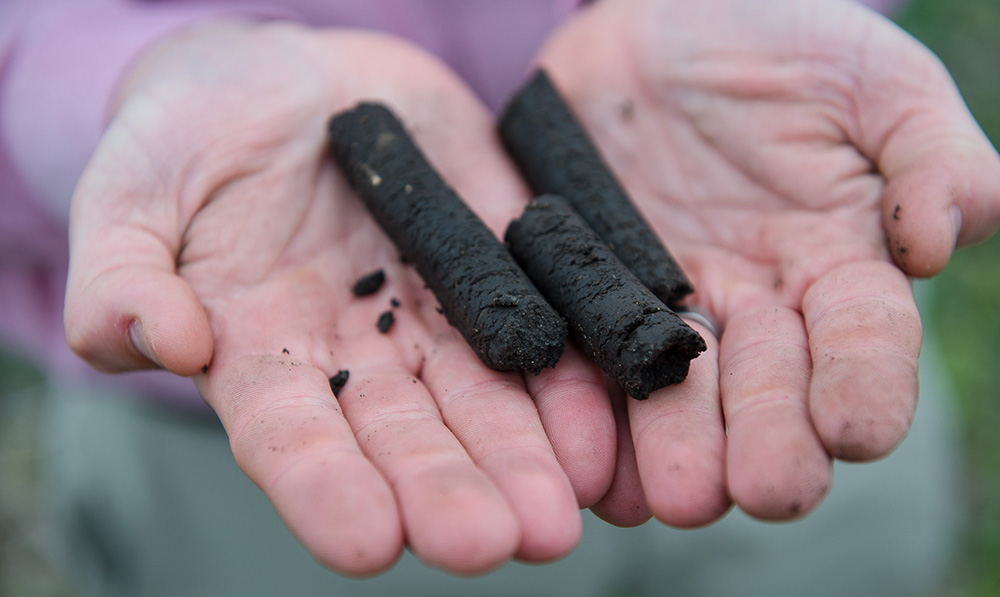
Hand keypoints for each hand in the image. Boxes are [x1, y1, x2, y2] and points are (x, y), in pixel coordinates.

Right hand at [64, 22, 615, 574]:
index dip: (325, 487)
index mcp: (265, 354)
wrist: (286, 81)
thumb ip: (122, 270)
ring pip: (488, 399)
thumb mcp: (131, 187)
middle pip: (408, 438)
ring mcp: (438, 313)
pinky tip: (604, 422)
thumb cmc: (190, 137)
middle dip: (449, 492)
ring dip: (526, 455)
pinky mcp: (499, 261)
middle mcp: (360, 356)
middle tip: (492, 541)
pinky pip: (544, 323)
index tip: (366, 542)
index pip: (291, 437)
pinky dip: (574, 373)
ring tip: (561, 512)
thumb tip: (158, 341)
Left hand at [536, 0, 999, 524]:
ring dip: (676, 449)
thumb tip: (938, 237)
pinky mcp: (586, 289)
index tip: (856, 430)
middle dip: (768, 443)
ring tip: (673, 495)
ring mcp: (662, 305)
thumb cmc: (782, 45)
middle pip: (766, 391)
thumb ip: (929, 154)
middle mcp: (751, 306)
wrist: (664, 22)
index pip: (862, 342)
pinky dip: (587, 411)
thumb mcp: (874, 81)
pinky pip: (585, 356)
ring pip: (673, 395)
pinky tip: (588, 460)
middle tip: (763, 490)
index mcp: (834, 267)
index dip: (864, 386)